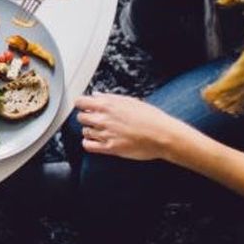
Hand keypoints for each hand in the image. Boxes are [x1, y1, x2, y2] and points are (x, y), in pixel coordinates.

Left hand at [75, 93, 190, 160]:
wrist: (162, 135)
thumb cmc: (150, 117)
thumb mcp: (130, 100)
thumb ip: (110, 98)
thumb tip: (96, 95)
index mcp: (107, 105)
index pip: (80, 102)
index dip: (81, 104)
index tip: (83, 106)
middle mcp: (103, 119)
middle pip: (81, 117)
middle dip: (86, 117)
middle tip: (94, 119)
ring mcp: (106, 134)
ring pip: (84, 131)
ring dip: (90, 130)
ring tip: (99, 130)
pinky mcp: (110, 148)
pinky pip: (88, 145)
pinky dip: (88, 143)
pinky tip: (95, 141)